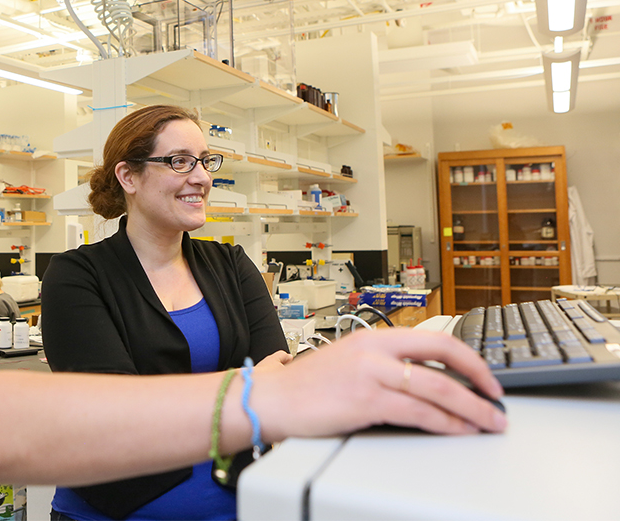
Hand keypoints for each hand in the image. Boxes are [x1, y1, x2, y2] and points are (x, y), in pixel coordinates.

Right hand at [252, 328, 506, 439]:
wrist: (271, 399)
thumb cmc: (305, 387)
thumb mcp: (349, 362)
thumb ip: (384, 365)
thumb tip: (424, 381)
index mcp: (374, 337)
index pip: (434, 338)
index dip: (468, 358)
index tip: (485, 376)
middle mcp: (376, 349)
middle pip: (444, 357)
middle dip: (480, 382)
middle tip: (498, 401)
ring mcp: (371, 374)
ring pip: (438, 389)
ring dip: (472, 409)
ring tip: (490, 422)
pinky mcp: (366, 401)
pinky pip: (419, 413)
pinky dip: (446, 423)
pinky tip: (460, 431)